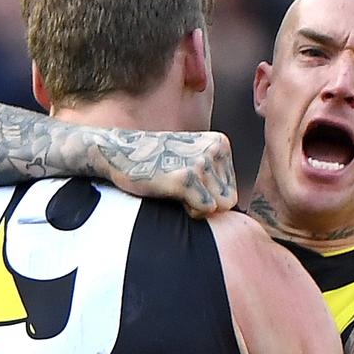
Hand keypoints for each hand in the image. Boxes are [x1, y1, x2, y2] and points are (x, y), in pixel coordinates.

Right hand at [97, 130, 237, 217]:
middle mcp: (215, 150)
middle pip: (229, 199)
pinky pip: (205, 210)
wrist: (120, 154)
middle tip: (182, 188)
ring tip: (176, 189)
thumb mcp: (193, 160)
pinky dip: (189, 210)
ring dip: (197, 206)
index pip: (232, 188)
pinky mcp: (187, 178)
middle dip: (207, 202)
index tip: (188, 182)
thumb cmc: (155, 162)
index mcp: (220, 144)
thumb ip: (215, 178)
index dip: (210, 194)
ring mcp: (201, 162)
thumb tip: (234, 207)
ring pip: (219, 206)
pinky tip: (171, 193)